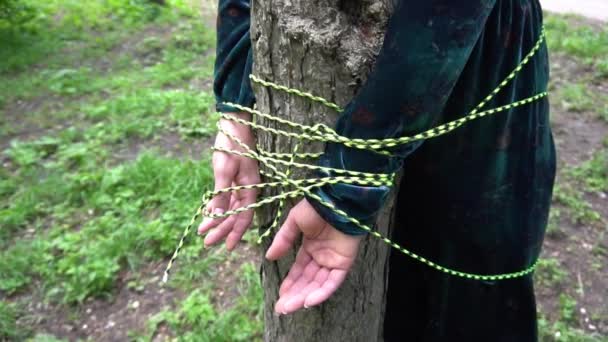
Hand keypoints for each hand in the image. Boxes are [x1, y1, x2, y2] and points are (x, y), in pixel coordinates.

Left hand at [197, 112, 260, 250]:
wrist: (233, 123)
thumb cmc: (231, 143)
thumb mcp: (224, 169)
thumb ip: (221, 193)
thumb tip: (218, 215)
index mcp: (251, 188)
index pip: (244, 216)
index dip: (235, 232)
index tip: (227, 247)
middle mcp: (248, 189)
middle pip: (236, 215)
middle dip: (221, 229)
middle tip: (206, 243)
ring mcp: (241, 184)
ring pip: (230, 208)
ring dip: (217, 220)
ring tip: (203, 232)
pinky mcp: (234, 178)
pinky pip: (226, 198)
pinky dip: (217, 207)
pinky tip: (207, 214)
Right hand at [265, 199, 361, 313]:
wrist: (336, 200)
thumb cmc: (316, 207)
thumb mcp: (294, 222)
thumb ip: (283, 240)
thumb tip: (268, 257)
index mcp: (311, 247)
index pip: (299, 270)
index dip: (290, 283)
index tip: (280, 296)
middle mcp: (322, 256)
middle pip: (307, 281)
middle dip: (294, 295)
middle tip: (281, 308)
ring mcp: (333, 260)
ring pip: (318, 284)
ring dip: (304, 297)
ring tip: (290, 307)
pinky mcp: (344, 263)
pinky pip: (333, 282)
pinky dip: (322, 292)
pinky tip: (308, 301)